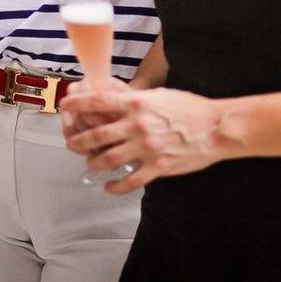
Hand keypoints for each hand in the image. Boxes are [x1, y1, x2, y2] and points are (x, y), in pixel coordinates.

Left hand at [62, 85, 226, 192]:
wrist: (215, 127)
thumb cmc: (188, 107)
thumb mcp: (158, 95)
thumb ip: (135, 100)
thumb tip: (114, 100)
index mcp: (137, 103)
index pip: (98, 101)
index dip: (77, 103)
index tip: (64, 104)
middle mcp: (138, 125)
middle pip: (98, 135)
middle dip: (79, 140)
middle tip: (70, 144)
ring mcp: (148, 148)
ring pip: (110, 160)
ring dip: (94, 163)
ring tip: (89, 164)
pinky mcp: (158, 167)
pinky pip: (130, 181)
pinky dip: (116, 186)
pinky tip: (109, 187)